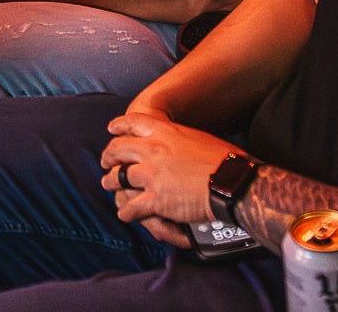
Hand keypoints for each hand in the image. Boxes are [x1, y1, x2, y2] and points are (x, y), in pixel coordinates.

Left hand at [101, 111, 244, 240]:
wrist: (231, 182)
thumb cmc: (223, 159)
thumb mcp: (198, 137)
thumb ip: (179, 138)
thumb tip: (176, 144)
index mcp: (165, 131)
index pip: (133, 122)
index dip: (119, 126)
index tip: (112, 129)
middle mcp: (152, 150)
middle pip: (118, 149)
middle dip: (109, 156)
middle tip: (106, 162)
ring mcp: (151, 174)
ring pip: (118, 178)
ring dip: (111, 183)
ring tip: (109, 185)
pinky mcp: (155, 199)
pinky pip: (131, 208)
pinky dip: (126, 212)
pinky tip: (125, 214)